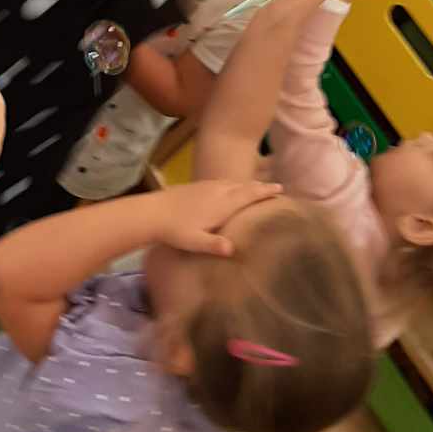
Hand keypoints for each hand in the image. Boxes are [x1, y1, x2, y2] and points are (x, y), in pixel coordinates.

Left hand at [156, 179, 283, 255]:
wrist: (152, 212)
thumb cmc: (175, 230)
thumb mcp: (195, 242)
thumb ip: (214, 245)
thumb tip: (233, 249)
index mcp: (221, 204)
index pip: (248, 195)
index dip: (264, 191)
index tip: (280, 189)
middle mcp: (217, 191)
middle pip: (243, 186)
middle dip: (260, 186)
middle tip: (276, 186)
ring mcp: (207, 186)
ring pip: (232, 182)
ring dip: (247, 184)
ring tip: (257, 187)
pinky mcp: (197, 186)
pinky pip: (222, 182)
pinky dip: (233, 184)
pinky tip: (230, 188)